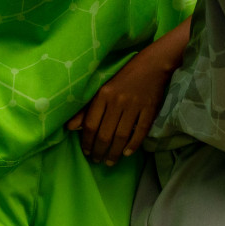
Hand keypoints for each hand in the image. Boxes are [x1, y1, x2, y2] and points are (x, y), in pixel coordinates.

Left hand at [64, 48, 173, 164]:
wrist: (153, 64)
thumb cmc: (125, 76)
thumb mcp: (102, 88)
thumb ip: (86, 108)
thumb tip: (70, 128)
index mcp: (103, 95)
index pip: (91, 125)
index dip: (87, 142)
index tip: (87, 152)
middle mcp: (117, 101)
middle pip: (105, 134)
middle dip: (99, 151)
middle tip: (98, 160)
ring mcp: (135, 105)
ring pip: (121, 136)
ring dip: (114, 153)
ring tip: (110, 161)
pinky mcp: (150, 108)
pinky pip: (140, 131)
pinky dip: (133, 145)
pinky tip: (127, 153)